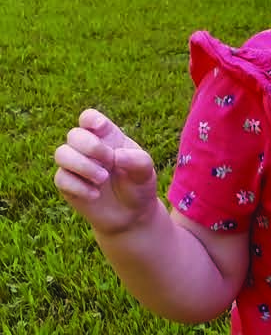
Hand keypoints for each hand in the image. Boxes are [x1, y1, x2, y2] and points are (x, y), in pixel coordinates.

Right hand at [54, 108, 157, 235]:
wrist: (131, 216)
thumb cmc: (138, 186)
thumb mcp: (146, 172)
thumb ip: (138, 160)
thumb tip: (116, 156)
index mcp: (106, 137)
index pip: (89, 118)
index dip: (90, 119)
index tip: (101, 128)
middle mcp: (87, 148)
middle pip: (74, 134)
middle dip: (91, 147)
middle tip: (110, 162)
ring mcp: (75, 165)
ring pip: (61, 154)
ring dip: (82, 165)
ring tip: (102, 179)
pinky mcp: (67, 184)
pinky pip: (61, 178)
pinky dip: (79, 187)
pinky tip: (95, 195)